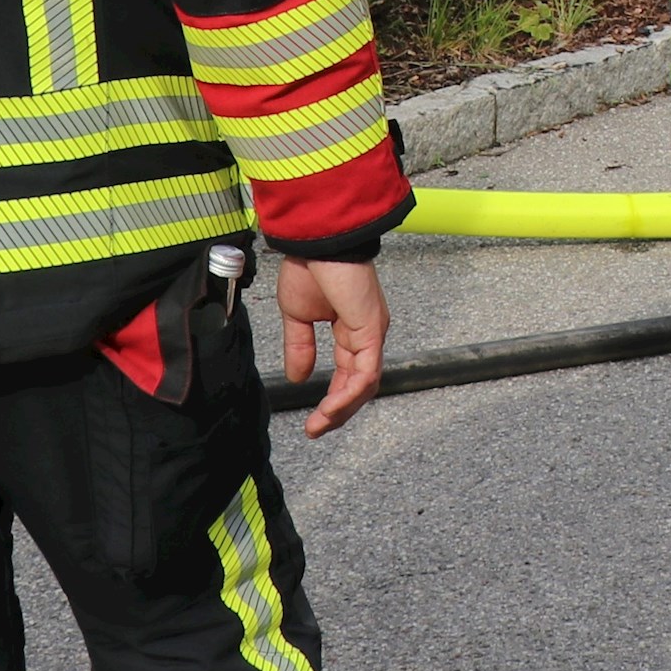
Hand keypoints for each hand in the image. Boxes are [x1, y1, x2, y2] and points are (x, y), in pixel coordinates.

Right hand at [279, 254, 389, 436]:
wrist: (316, 241)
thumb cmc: (309, 265)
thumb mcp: (298, 316)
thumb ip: (300, 347)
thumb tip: (299, 377)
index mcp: (352, 329)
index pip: (349, 374)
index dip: (333, 399)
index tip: (313, 420)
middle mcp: (367, 333)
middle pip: (360, 385)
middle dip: (338, 412)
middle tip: (316, 430)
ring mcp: (372, 332)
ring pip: (365, 384)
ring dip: (342, 409)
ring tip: (320, 425)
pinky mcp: (371, 330)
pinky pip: (365, 372)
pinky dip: (348, 394)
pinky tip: (330, 407)